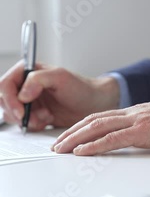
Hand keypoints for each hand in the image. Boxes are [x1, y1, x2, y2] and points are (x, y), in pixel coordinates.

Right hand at [0, 61, 119, 129]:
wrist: (93, 104)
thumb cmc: (81, 88)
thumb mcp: (61, 78)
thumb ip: (38, 80)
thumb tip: (22, 94)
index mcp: (27, 71)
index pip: (5, 84)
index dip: (10, 100)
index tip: (22, 112)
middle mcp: (24, 85)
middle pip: (4, 101)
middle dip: (19, 113)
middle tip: (36, 118)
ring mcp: (28, 100)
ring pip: (12, 114)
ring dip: (27, 120)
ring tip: (46, 117)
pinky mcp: (33, 114)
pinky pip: (22, 123)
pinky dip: (33, 125)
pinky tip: (47, 120)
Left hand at [52, 98, 149, 154]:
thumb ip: (146, 130)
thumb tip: (135, 140)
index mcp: (136, 112)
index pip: (101, 118)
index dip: (82, 127)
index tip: (69, 137)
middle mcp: (132, 113)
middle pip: (93, 120)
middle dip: (71, 133)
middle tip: (56, 145)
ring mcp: (137, 120)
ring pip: (97, 127)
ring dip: (75, 139)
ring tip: (61, 149)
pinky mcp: (144, 131)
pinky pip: (112, 139)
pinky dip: (93, 146)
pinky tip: (81, 152)